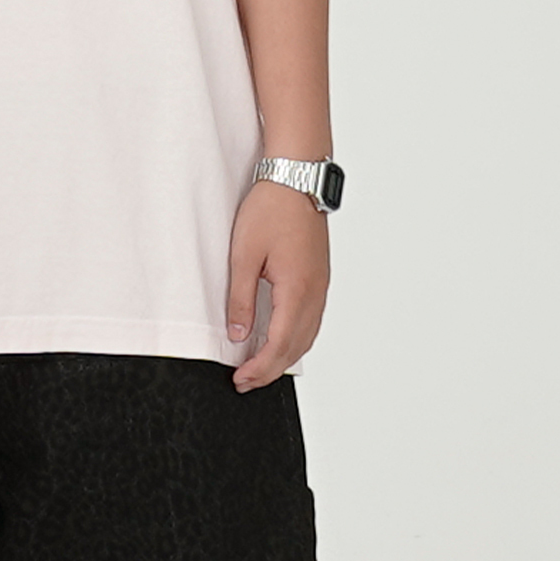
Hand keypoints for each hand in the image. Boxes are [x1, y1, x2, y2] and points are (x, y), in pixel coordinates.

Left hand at [225, 180, 329, 389]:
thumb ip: (240, 299)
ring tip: (260, 367)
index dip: (260, 368)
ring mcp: (321, 286)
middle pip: (297, 347)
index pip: (280, 345)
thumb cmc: (271, 209)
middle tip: (245, 382)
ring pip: (308, 336)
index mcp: (297, 290)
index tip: (240, 381)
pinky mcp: (320, 278)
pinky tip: (280, 340)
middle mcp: (315, 293)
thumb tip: (239, 334)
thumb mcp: (243, 255)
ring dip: (285, 356)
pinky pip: (312, 320)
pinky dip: (296, 339)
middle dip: (271, 370)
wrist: (297, 178)